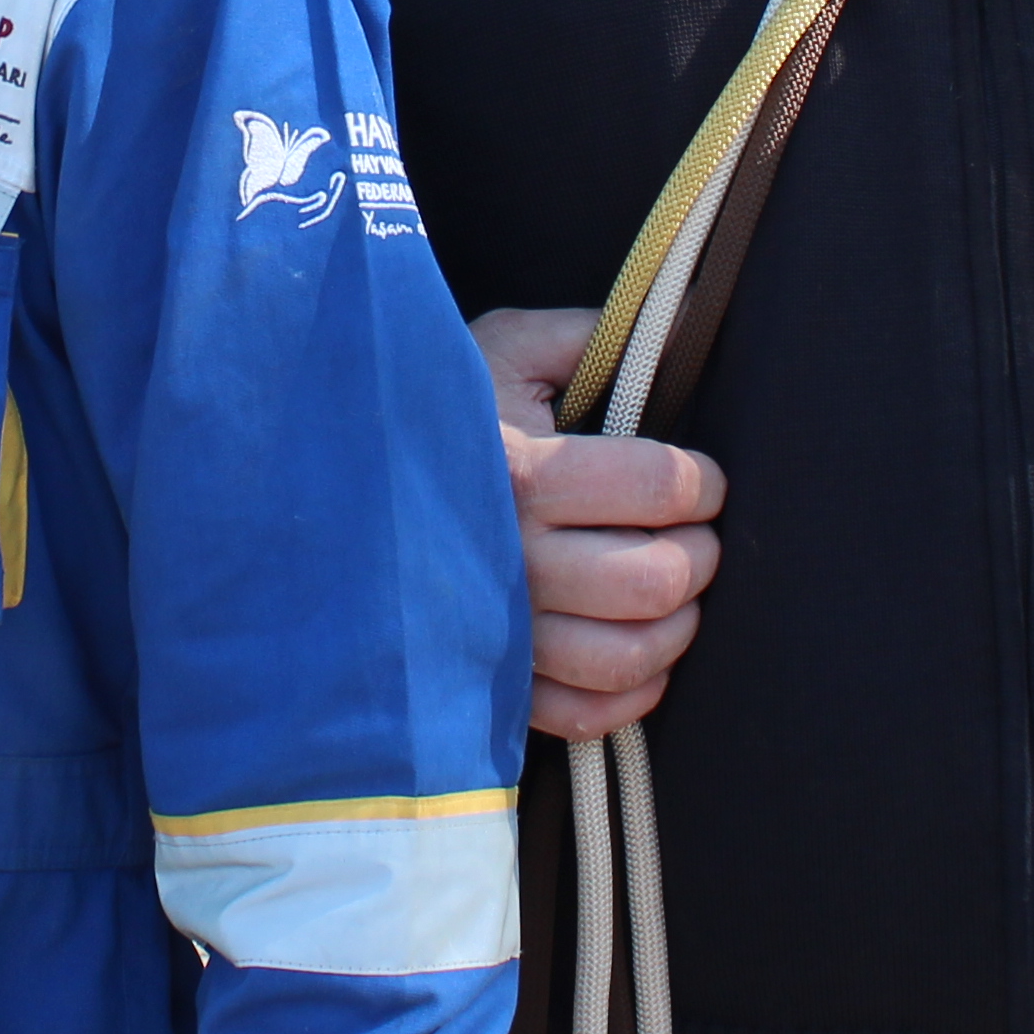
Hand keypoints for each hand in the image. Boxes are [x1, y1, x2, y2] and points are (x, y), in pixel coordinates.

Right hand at [472, 308, 724, 740]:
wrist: (330, 479)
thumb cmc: (431, 408)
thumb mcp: (498, 349)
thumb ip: (587, 335)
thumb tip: (683, 320)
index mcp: (521, 471)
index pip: (660, 488)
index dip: (703, 484)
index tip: (702, 478)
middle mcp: (510, 559)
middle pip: (655, 579)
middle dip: (700, 552)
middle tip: (696, 532)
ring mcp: (498, 632)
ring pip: (628, 656)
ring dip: (677, 625)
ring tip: (675, 589)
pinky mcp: (490, 684)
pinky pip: (584, 713)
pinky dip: (634, 692)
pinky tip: (640, 650)